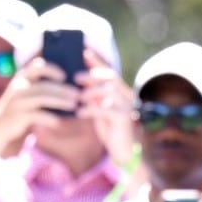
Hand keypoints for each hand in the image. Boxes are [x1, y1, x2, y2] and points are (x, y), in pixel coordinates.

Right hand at [0, 58, 76, 146]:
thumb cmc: (22, 108)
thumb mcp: (29, 93)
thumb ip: (44, 86)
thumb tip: (72, 84)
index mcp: (23, 77)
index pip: (38, 66)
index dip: (52, 69)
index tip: (65, 76)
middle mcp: (19, 86)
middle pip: (45, 84)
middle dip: (63, 89)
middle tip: (78, 94)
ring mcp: (17, 101)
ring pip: (42, 98)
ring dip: (60, 101)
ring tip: (73, 105)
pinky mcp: (18, 115)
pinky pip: (37, 115)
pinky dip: (50, 118)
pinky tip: (58, 122)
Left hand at [75, 50, 136, 166]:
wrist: (124, 151)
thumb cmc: (110, 129)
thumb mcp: (99, 110)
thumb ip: (92, 97)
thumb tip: (77, 84)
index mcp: (119, 92)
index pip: (109, 71)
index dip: (97, 61)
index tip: (84, 51)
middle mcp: (125, 96)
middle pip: (110, 77)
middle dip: (92, 75)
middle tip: (76, 78)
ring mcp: (126, 107)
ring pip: (109, 91)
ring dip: (91, 92)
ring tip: (78, 98)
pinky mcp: (123, 119)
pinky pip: (106, 110)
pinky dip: (91, 110)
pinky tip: (80, 113)